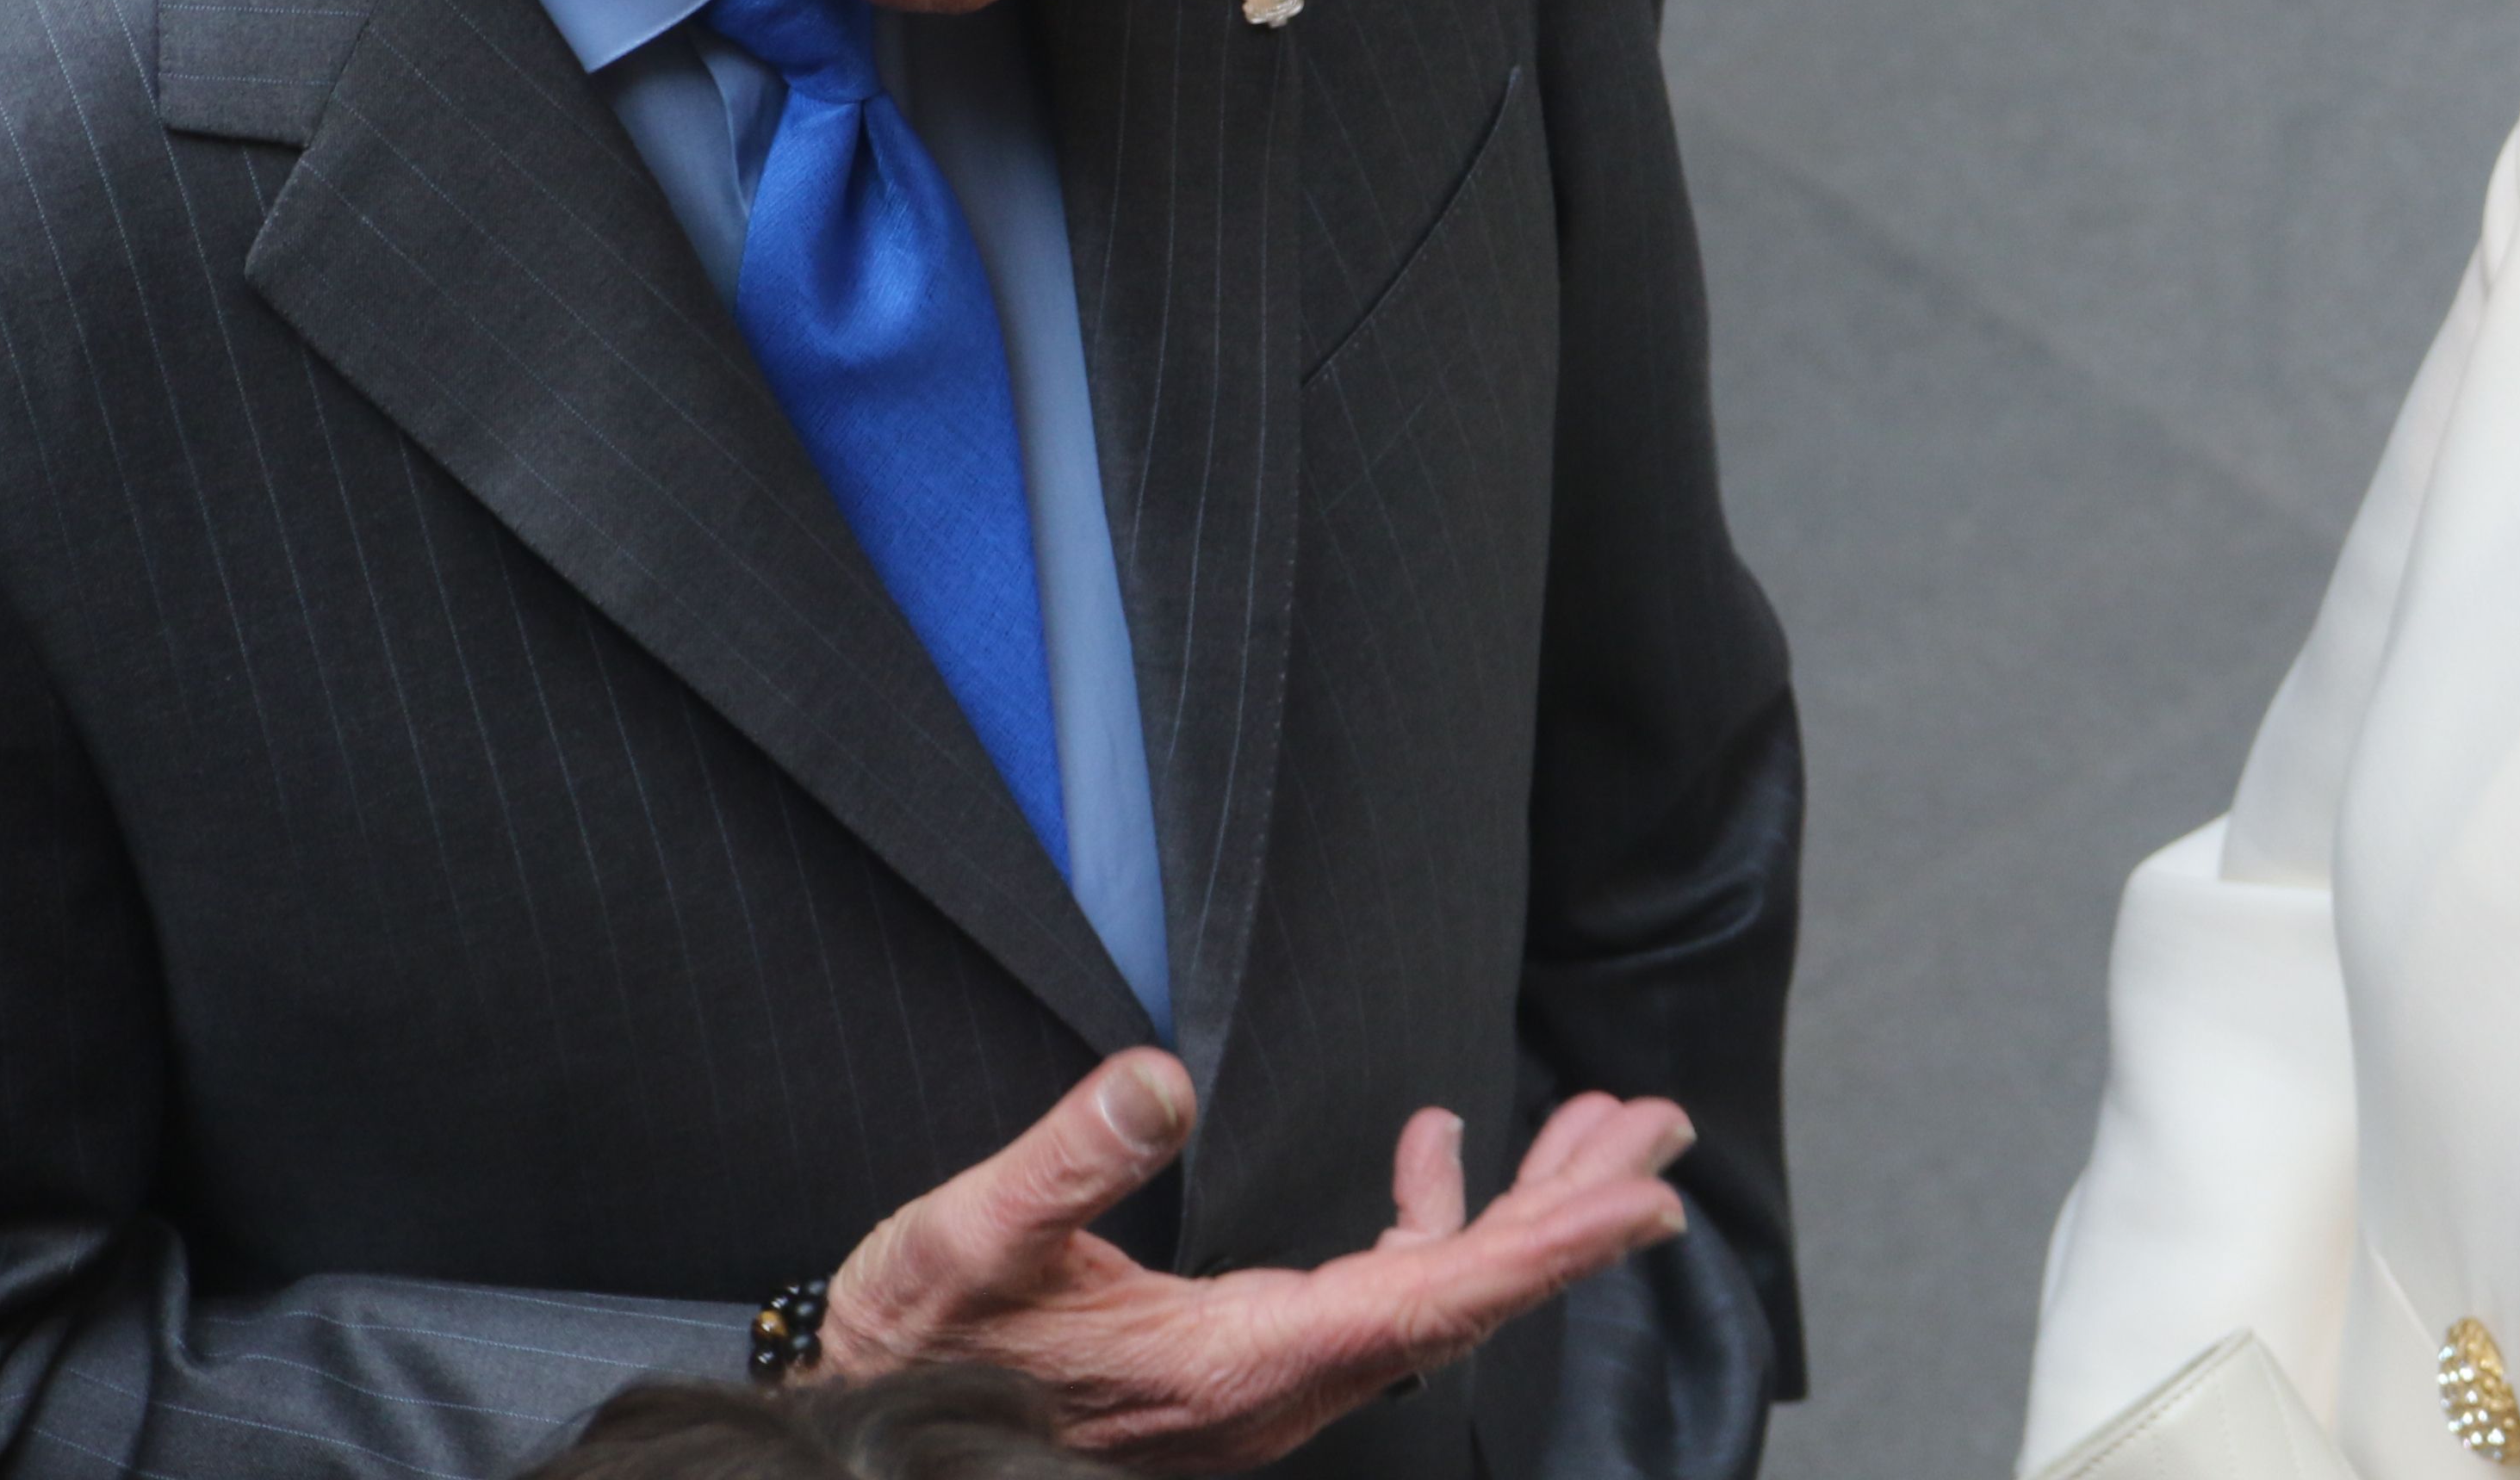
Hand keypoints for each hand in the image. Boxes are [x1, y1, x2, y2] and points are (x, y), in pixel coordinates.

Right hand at [824, 1047, 1694, 1468]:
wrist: (862, 1440)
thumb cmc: (911, 1354)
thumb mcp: (968, 1245)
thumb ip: (1067, 1162)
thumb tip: (1157, 1078)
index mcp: (1237, 1365)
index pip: (1434, 1300)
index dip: (1548, 1247)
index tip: (1643, 1201)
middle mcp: (1276, 1385)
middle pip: (1463, 1296)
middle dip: (1570, 1210)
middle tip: (1657, 1132)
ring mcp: (1267, 1379)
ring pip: (1432, 1291)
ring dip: (1519, 1208)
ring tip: (1596, 1126)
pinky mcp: (1244, 1361)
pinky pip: (1374, 1290)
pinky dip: (1426, 1216)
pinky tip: (1438, 1148)